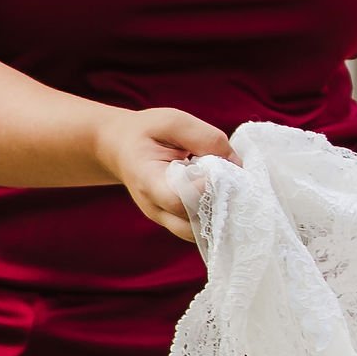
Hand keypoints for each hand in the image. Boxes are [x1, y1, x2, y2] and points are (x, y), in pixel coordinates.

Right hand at [99, 107, 234, 234]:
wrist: (120, 147)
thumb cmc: (147, 132)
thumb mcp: (174, 121)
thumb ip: (205, 138)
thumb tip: (236, 164)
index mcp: (147, 180)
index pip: (179, 200)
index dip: (205, 190)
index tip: (221, 170)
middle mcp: (154, 207)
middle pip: (192, 226)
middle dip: (218, 208)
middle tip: (231, 183)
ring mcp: (163, 219)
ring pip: (198, 233)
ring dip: (219, 216)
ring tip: (226, 189)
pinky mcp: (174, 221)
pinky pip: (199, 229)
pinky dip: (214, 217)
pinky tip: (220, 195)